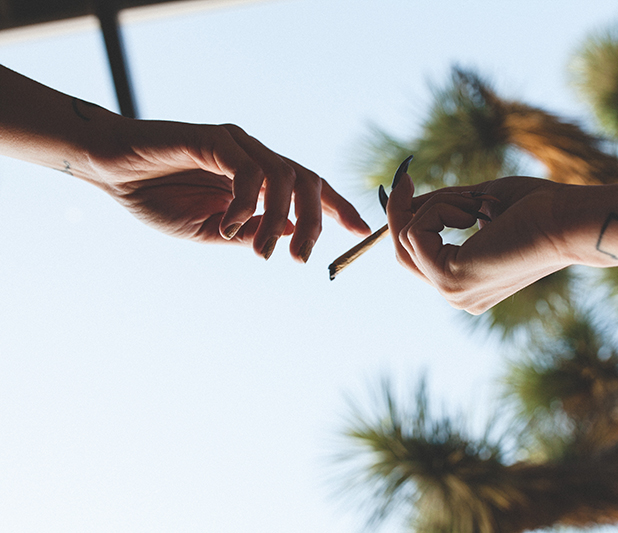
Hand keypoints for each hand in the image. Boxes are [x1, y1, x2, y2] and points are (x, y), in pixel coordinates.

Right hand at [91, 118, 370, 260]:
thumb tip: (289, 238)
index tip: (359, 232)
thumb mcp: (211, 230)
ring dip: (280, 219)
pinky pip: (249, 170)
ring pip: (284, 176)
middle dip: (316, 221)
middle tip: (303, 259)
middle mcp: (255, 156)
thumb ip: (250, 232)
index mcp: (258, 177)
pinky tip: (230, 226)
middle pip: (307, 181)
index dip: (337, 207)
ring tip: (265, 251)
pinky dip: (248, 203)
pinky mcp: (217, 138)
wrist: (112, 171)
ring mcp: (238, 145)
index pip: (310, 187)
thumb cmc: (158, 198)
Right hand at [387, 173, 570, 313]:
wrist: (568, 222)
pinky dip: (441, 208)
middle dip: (399, 211)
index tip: (404, 183)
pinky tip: (475, 209)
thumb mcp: (478, 203)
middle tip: (403, 177)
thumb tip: (405, 201)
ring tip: (476, 201)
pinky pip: (418, 232)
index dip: (406, 219)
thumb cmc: (539, 208)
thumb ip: (442, 207)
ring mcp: (453, 292)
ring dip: (437, 205)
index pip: (418, 255)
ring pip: (408, 238)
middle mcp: (457, 295)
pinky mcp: (451, 279)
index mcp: (468, 283)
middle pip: (402, 253)